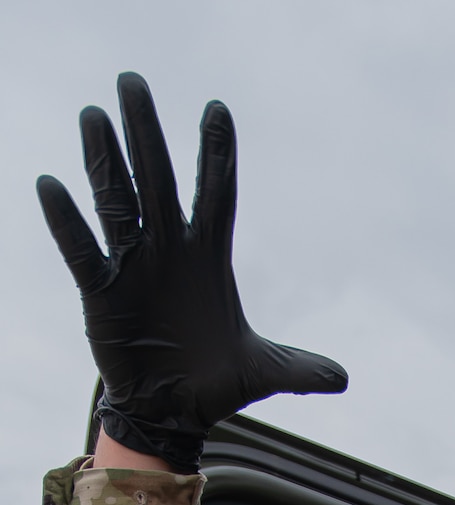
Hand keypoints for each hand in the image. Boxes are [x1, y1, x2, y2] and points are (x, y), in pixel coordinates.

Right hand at [37, 73, 346, 471]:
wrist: (171, 413)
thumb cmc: (214, 382)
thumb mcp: (262, 373)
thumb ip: (299, 368)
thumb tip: (342, 378)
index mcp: (208, 257)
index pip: (216, 194)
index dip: (216, 155)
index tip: (218, 109)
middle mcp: (168, 249)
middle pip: (156, 178)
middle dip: (146, 132)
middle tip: (132, 82)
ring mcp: (132, 266)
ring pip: (116, 201)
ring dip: (105, 160)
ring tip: (93, 115)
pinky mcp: (102, 291)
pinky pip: (81, 250)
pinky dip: (67, 221)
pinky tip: (53, 186)